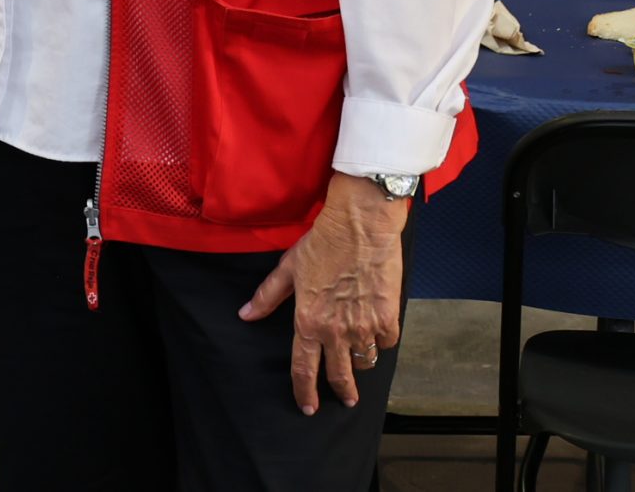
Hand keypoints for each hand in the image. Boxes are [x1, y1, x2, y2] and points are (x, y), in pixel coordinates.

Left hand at [239, 173, 408, 414]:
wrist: (360, 226)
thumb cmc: (321, 243)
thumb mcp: (288, 268)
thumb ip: (267, 296)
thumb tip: (245, 315)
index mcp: (308, 321)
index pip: (303, 368)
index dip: (304, 392)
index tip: (308, 407)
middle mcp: (336, 330)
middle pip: (339, 375)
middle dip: (341, 392)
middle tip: (345, 400)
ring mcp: (364, 326)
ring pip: (365, 361)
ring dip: (361, 363)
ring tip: (359, 359)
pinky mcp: (388, 318)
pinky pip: (386, 343)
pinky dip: (381, 340)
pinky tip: (376, 331)